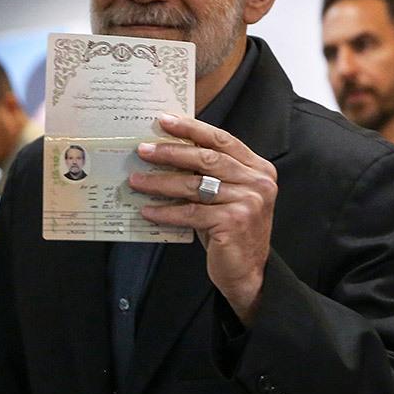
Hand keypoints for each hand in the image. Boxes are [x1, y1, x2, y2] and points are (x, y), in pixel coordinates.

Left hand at [130, 113, 276, 324]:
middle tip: (142, 150)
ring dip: (160, 182)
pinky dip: (166, 212)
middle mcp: (257, 182)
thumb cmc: (229, 230)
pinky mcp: (233, 222)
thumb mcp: (224, 197)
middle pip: (206, 159)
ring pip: (194, 185)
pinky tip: (147, 211)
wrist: (247, 273)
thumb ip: (208, 174)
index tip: (164, 120)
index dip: (191, 128)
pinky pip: (190, 212)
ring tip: (135, 181)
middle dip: (170, 152)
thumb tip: (165, 152)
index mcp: (257, 168)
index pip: (221, 139)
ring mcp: (248, 202)